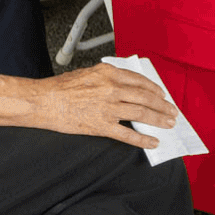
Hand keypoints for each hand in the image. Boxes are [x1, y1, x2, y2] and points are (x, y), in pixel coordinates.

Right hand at [38, 60, 175, 149]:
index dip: (154, 89)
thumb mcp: (88, 73)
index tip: (161, 94)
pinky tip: (152, 142)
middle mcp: (112, 89)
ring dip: (158, 120)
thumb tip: (124, 85)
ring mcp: (108, 108)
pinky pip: (127, 134)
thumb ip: (107, 78)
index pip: (139, 81)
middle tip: (172, 111)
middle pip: (145, 98)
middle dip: (162, 106)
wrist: (42, 101)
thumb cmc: (60, 87)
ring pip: (141, 114)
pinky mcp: (101, 126)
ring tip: (168, 124)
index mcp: (109, 74)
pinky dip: (142, 139)